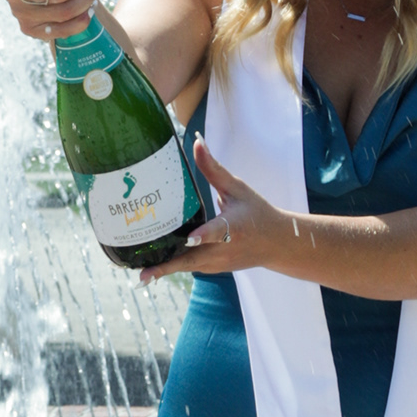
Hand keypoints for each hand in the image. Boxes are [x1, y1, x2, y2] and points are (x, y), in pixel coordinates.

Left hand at [141, 136, 281, 279]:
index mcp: (234, 227)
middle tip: (142, 274)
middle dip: (168, 266)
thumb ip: (213, 169)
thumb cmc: (256, 211)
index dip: (203, 235)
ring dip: (165, 269)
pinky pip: (189, 267)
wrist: (276, 243)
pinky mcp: (213, 269)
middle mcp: (224, 249)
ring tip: (140, 274)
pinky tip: (151, 267)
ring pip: (188, 267)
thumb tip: (197, 142)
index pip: (217, 231)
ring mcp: (218, 263)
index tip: (190, 238)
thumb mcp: (237, 188)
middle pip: (193, 259)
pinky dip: (172, 267)